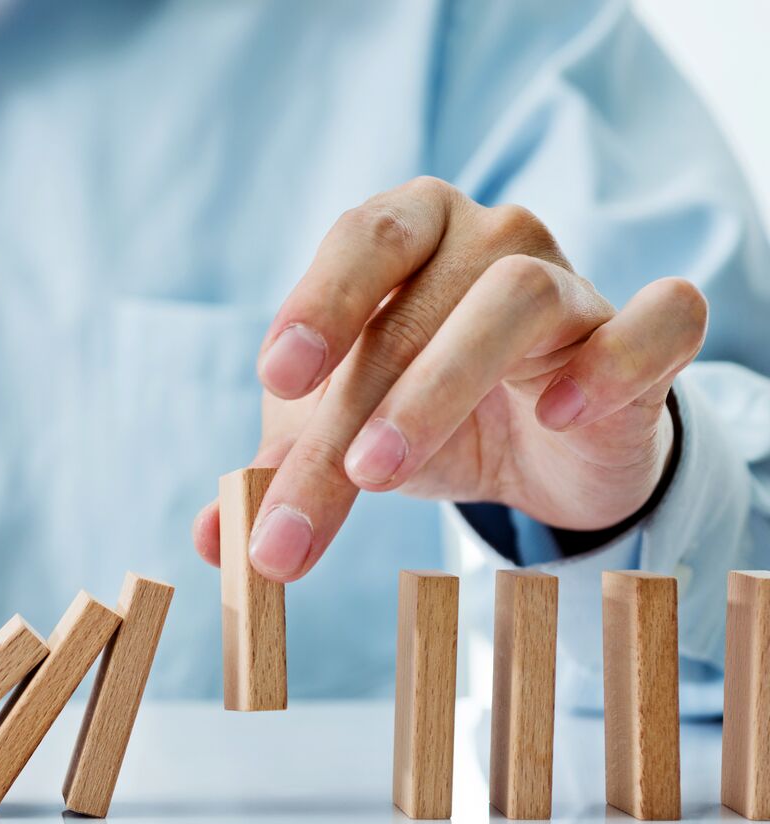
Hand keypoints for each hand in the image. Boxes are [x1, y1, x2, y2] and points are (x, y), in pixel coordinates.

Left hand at [192, 176, 706, 580]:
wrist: (540, 449)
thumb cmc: (424, 417)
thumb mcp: (339, 442)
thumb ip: (277, 482)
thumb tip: (211, 543)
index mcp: (405, 237)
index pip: (360, 240)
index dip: (318, 301)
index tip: (275, 378)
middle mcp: (489, 238)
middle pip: (418, 301)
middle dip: (359, 399)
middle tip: (332, 476)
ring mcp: (571, 280)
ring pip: (515, 299)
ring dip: (442, 384)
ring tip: (384, 471)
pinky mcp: (643, 337)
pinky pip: (655, 318)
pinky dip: (611, 358)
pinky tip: (558, 412)